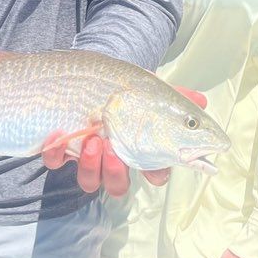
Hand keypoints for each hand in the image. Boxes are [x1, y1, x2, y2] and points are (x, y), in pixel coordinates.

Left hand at [40, 85, 207, 194]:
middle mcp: (111, 157)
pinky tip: (58, 135)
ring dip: (90, 164)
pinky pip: (55, 160)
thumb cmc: (122, 86)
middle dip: (115, 171)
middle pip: (117, 184)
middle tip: (113, 147)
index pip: (151, 171)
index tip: (153, 171)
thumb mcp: (149, 87)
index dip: (154, 174)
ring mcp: (84, 155)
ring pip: (89, 180)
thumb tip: (202, 102)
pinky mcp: (58, 148)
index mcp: (136, 147)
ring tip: (92, 139)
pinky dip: (56, 151)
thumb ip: (176, 96)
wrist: (86, 72)